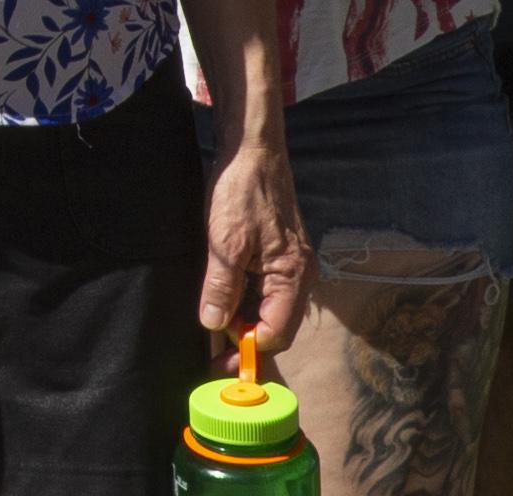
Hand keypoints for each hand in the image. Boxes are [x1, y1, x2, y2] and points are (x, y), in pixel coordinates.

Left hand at [201, 110, 312, 352]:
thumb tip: (214, 325)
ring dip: (244, 322)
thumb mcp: (224, 243)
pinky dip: (246, 302)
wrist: (252, 151)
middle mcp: (300, 277)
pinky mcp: (281, 256)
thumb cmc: (241, 191)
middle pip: (276, 326)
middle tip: (212, 354)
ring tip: (213, 331)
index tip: (217, 360)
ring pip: (270, 309)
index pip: (275, 333)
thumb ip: (221, 288)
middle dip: (246, 342)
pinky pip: (266, 291)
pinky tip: (224, 303)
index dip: (247, 350)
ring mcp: (292, 266)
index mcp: (293, 277)